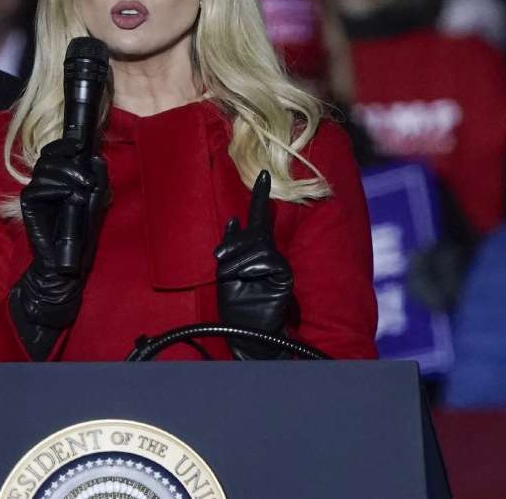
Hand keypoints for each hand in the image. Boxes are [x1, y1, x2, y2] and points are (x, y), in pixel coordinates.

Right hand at [13, 138, 106, 329]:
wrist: (66, 265)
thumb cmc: (81, 236)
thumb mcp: (96, 204)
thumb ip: (98, 181)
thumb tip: (97, 157)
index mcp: (58, 180)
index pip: (54, 153)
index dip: (64, 145)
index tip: (81, 144)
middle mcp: (44, 184)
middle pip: (48, 158)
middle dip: (70, 163)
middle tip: (88, 180)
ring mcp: (35, 195)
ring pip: (44, 171)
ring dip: (66, 176)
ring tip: (83, 191)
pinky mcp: (28, 207)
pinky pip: (36, 188)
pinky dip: (55, 188)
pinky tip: (68, 196)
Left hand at [215, 170, 293, 358]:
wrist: (246, 330)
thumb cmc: (235, 303)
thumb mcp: (224, 270)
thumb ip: (231, 246)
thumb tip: (233, 219)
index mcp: (253, 250)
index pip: (258, 218)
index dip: (260, 196)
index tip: (262, 174)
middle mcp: (268, 253)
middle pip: (253, 232)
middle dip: (233, 243)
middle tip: (220, 258)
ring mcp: (278, 263)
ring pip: (256, 245)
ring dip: (238, 260)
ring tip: (233, 277)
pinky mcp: (284, 273)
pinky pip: (266, 258)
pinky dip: (251, 267)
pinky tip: (248, 279)